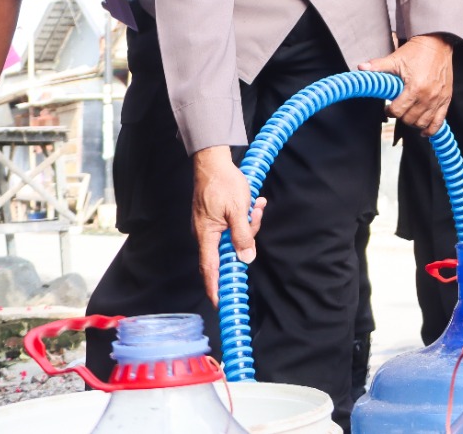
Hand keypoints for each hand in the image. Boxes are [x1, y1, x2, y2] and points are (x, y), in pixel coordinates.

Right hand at [192, 147, 266, 304]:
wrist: (212, 160)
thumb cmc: (222, 183)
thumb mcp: (238, 209)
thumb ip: (242, 235)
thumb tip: (246, 258)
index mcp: (207, 234)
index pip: (210, 268)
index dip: (214, 287)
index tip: (220, 303)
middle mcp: (205, 233)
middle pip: (228, 250)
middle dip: (247, 238)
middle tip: (255, 216)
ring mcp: (210, 225)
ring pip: (234, 236)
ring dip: (249, 223)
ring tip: (256, 204)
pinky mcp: (215, 217)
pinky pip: (233, 225)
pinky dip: (245, 217)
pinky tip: (254, 203)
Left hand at [360, 34, 452, 134]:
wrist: (437, 43)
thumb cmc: (417, 51)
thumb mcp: (395, 59)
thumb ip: (378, 66)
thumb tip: (361, 68)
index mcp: (415, 87)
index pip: (398, 111)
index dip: (390, 111)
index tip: (388, 108)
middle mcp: (428, 96)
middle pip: (410, 119)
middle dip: (401, 116)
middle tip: (398, 109)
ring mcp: (438, 99)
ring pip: (423, 123)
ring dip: (413, 122)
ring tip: (408, 115)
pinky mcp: (446, 99)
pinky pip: (439, 122)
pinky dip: (431, 129)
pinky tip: (423, 131)